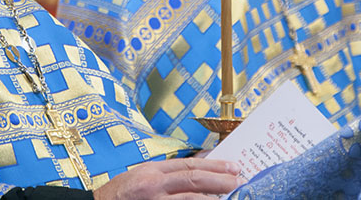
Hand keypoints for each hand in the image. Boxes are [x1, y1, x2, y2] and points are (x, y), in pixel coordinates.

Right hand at [93, 158, 242, 199]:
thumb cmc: (120, 196)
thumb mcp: (142, 177)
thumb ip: (166, 175)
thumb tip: (196, 172)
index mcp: (152, 170)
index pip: (188, 165)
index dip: (213, 166)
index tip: (232, 167)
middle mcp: (153, 184)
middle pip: (193, 179)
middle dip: (219, 180)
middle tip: (240, 180)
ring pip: (190, 198)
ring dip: (212, 197)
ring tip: (230, 196)